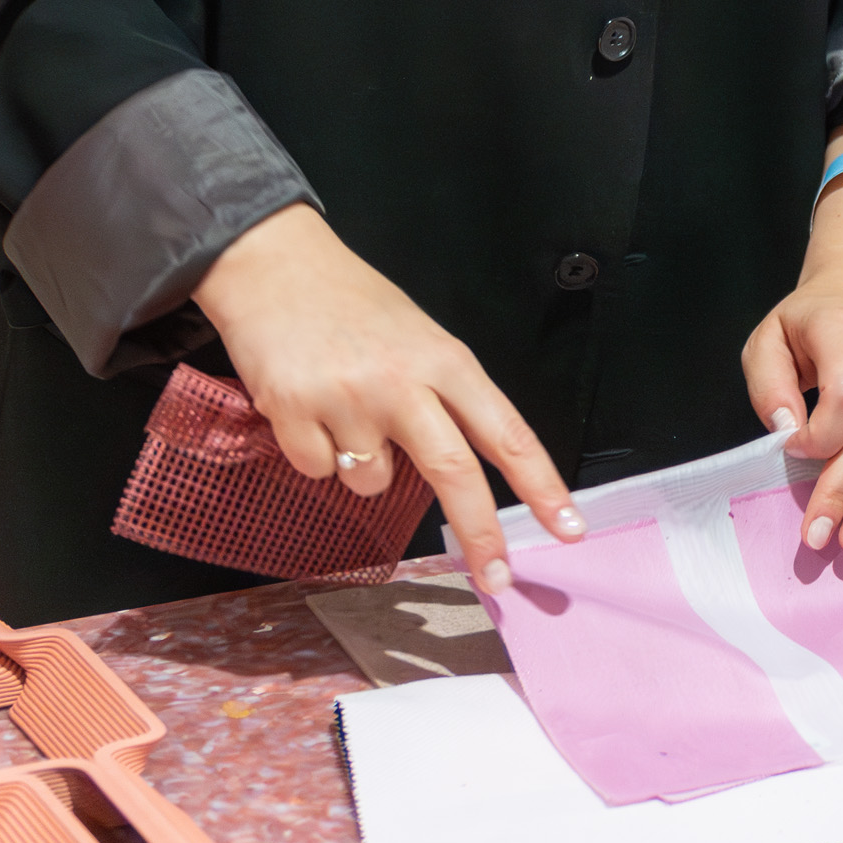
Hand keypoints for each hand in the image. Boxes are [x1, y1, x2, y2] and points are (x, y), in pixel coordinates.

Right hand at [188, 204, 578, 588]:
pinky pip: (319, 472)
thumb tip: (462, 473)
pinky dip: (314, 452)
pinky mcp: (293, 413)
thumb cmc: (352, 302)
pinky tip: (307, 406)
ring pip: (375, 482)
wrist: (273, 263)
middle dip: (482, 535)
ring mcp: (348, 399)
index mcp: (446, 360)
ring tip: (343, 406)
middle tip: (498, 579)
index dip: (542, 486)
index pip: (508, 432)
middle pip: (455, 473)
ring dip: (365, 466)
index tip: (570, 529)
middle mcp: (403, 382)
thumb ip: (443, 396)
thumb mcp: (418, 336)